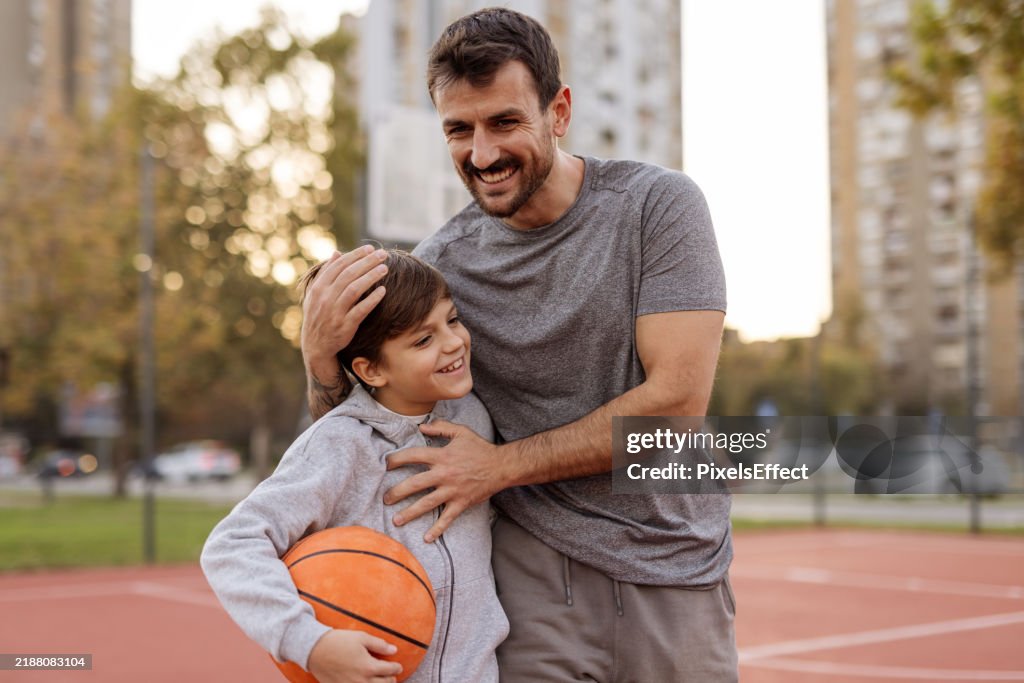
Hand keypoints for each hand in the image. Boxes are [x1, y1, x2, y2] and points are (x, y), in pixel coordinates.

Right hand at [301, 246, 388, 384]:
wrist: (316, 346)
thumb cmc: (319, 315)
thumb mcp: (316, 294)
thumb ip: (326, 273)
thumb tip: (337, 253)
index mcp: (318, 288)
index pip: (338, 265)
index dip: (355, 255)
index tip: (370, 249)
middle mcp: (325, 298)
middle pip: (349, 274)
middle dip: (367, 262)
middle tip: (383, 254)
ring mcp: (335, 312)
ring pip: (355, 289)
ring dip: (371, 277)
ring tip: (385, 269)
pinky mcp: (345, 326)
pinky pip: (360, 310)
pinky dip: (372, 299)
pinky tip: (383, 290)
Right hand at [307, 629, 402, 682]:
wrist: (315, 650)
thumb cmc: (339, 641)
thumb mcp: (361, 637)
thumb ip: (379, 645)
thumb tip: (394, 650)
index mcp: (369, 667)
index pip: (390, 671)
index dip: (397, 667)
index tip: (398, 666)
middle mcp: (362, 681)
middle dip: (391, 680)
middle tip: (391, 675)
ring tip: (381, 681)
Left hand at [384, 421, 504, 541]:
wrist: (501, 466)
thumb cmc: (480, 448)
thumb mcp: (461, 432)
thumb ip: (441, 427)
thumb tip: (421, 427)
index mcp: (442, 456)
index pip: (413, 456)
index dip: (397, 459)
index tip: (386, 464)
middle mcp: (444, 474)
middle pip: (415, 484)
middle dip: (397, 492)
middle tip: (385, 499)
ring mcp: (452, 490)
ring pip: (427, 504)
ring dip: (410, 513)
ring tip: (396, 520)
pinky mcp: (461, 503)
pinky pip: (447, 518)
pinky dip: (437, 529)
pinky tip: (426, 538)